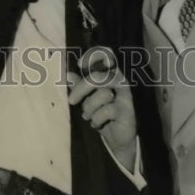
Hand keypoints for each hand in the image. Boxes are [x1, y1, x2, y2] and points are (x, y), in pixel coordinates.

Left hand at [67, 47, 136, 171]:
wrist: (117, 138)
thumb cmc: (102, 113)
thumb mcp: (88, 99)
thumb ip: (80, 86)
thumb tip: (68, 74)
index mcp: (111, 73)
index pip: (107, 55)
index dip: (94, 56)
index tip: (80, 64)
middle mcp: (120, 80)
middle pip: (97, 77)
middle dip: (80, 89)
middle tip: (71, 101)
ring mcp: (125, 95)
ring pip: (102, 94)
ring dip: (89, 108)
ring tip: (88, 116)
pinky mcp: (127, 110)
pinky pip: (106, 111)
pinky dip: (97, 119)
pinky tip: (97, 124)